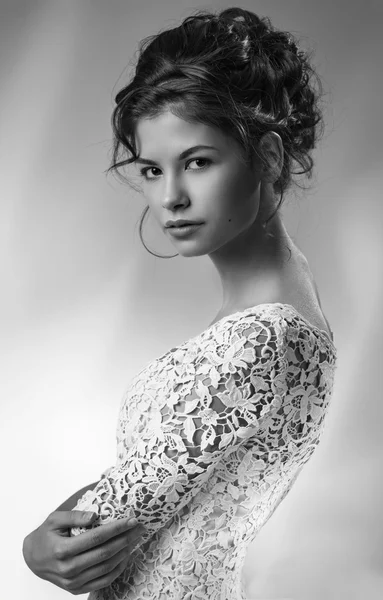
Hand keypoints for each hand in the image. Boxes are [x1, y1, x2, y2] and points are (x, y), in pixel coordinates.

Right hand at [22, 510, 146, 594]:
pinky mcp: (77, 589)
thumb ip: (74, 516)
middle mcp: (68, 569)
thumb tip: (96, 515)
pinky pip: (103, 581)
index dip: (116, 528)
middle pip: (105, 553)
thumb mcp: (54, 519)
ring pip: (106, 568)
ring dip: (125, 553)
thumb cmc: (45, 536)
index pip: (96, 538)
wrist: (33, 559)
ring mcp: (73, 582)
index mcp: (62, 550)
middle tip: (139, 527)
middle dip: (126, 539)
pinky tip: (126, 556)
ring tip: (135, 539)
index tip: (131, 520)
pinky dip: (118, 569)